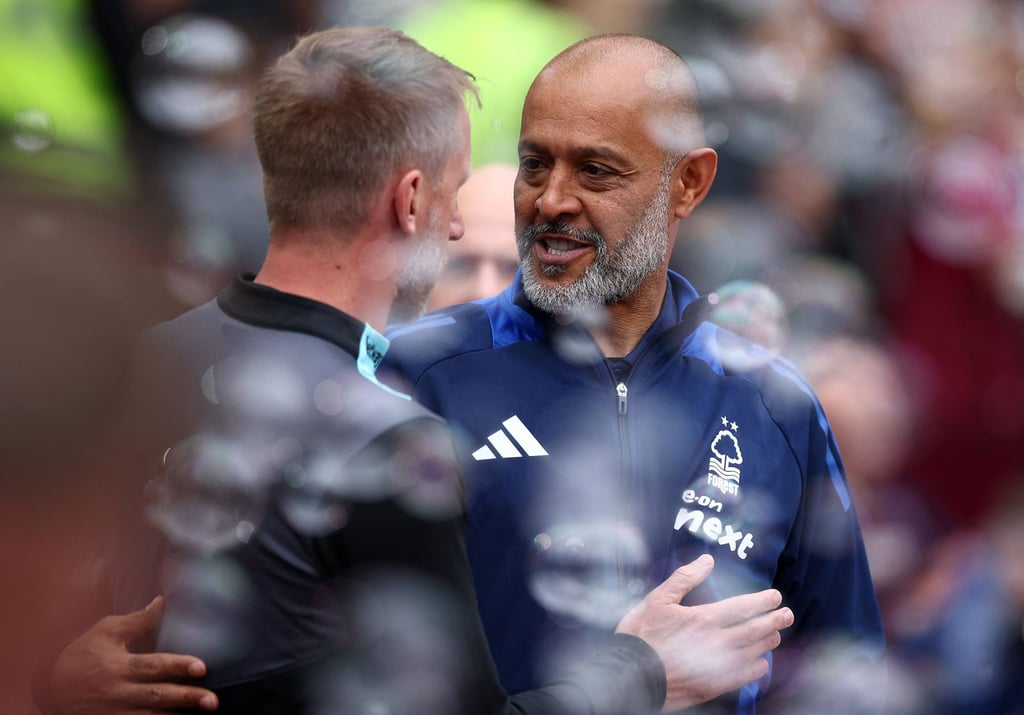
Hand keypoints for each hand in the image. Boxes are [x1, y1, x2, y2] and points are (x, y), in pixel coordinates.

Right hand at [49, 596, 218, 713]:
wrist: (52, 688)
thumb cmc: (84, 654)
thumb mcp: (106, 632)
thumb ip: (138, 620)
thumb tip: (162, 601)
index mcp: (119, 666)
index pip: (152, 666)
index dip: (177, 666)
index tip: (201, 667)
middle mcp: (119, 692)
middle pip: (157, 697)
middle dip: (186, 698)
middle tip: (212, 700)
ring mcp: (116, 713)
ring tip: (203, 714)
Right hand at [615, 554, 792, 711]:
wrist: (630, 675)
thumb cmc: (641, 635)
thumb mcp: (657, 599)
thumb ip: (685, 578)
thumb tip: (706, 560)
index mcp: (703, 619)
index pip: (742, 607)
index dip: (762, 601)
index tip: (775, 596)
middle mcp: (715, 643)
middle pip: (754, 630)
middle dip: (774, 621)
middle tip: (788, 614)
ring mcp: (716, 666)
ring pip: (752, 653)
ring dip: (767, 642)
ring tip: (776, 635)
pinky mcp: (712, 686)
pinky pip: (743, 677)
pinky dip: (757, 669)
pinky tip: (761, 664)